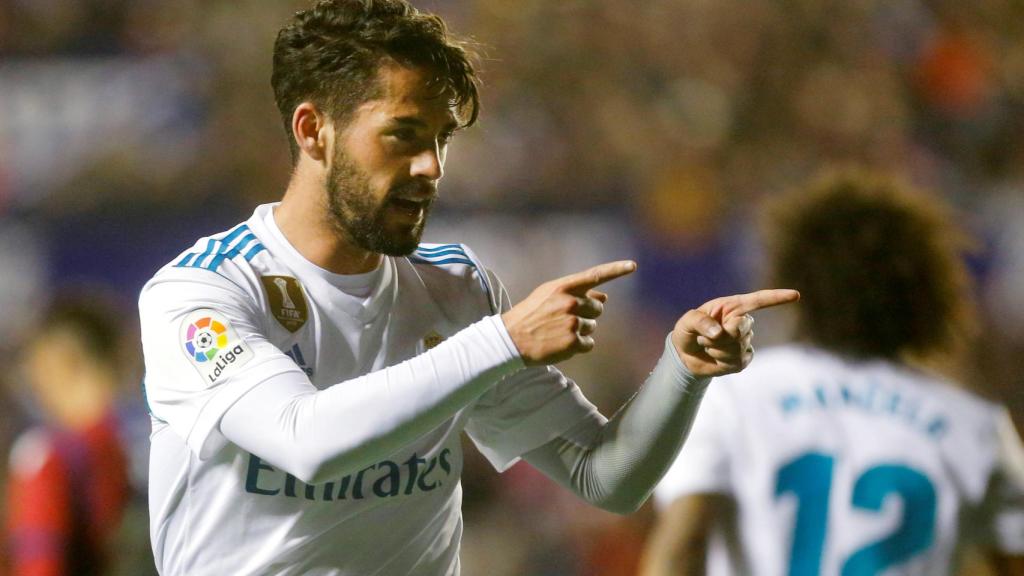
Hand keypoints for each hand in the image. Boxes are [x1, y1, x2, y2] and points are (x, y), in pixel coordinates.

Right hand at [502, 260, 636, 365]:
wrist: (511, 338)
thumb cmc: (530, 314)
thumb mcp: (548, 295)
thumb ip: (576, 293)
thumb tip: (604, 297)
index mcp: (563, 287)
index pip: (595, 275)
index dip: (616, 269)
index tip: (632, 265)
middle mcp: (570, 302)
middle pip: (598, 308)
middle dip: (588, 314)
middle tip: (565, 319)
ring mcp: (572, 322)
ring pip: (592, 327)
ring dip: (580, 331)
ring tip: (558, 332)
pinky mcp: (572, 342)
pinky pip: (589, 344)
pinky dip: (579, 346)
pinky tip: (562, 344)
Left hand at [672, 289, 799, 376]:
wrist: (686, 355)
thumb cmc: (687, 331)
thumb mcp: (686, 322)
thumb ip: (700, 322)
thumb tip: (720, 333)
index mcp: (732, 306)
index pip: (758, 301)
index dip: (776, 298)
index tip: (796, 295)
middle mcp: (742, 321)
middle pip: (742, 329)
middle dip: (718, 337)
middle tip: (703, 337)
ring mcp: (745, 341)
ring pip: (736, 347)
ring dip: (715, 349)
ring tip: (707, 345)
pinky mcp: (744, 359)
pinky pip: (737, 361)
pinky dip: (721, 360)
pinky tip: (715, 357)